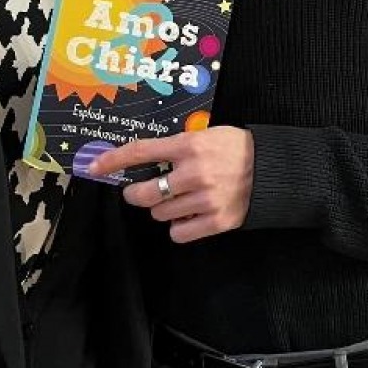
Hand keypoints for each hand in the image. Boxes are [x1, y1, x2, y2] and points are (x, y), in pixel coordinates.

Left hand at [89, 126, 253, 243]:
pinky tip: (189, 215)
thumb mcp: (206, 134)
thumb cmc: (236, 148)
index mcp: (189, 146)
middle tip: (139, 191)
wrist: (272, 169)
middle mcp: (194, 173)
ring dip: (162, 208)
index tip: (95, 166)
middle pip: (145, 193)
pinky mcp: (216, 221)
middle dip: (135, 193)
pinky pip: (178, 232)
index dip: (113, 160)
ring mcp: (205, 199)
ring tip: (178, 199)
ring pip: (160, 213)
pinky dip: (178, 226)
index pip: (140, 152)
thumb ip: (177, 146)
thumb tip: (143, 158)